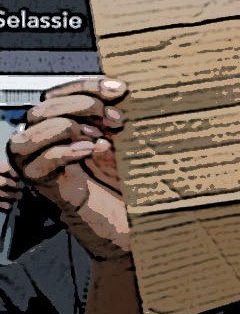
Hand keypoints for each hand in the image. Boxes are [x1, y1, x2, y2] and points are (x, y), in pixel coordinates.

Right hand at [6, 77, 130, 262]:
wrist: (139, 228)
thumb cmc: (137, 186)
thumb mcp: (131, 142)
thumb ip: (121, 117)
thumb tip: (127, 90)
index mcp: (69, 128)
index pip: (58, 94)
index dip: (86, 85)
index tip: (120, 89)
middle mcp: (50, 146)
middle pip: (40, 109)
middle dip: (81, 105)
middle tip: (117, 120)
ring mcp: (44, 169)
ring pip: (25, 135)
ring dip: (65, 127)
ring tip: (100, 139)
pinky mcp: (47, 191)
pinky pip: (35, 165)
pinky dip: (63, 152)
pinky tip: (91, 151)